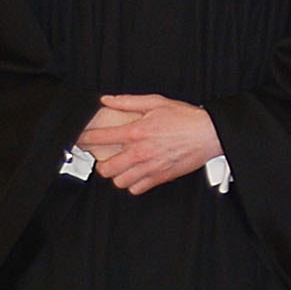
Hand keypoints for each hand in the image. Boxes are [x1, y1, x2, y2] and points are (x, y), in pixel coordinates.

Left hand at [83, 95, 219, 192]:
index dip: (84, 139)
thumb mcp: (156, 102)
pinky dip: (133, 184)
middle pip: (106, 168)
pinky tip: (136, 174)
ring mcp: (150, 167)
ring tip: (121, 167)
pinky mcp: (161, 177)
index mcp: (136, 132)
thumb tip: (108, 100)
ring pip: (119, 181)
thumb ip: (128, 101)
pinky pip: (137, 189)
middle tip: (104, 158)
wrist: (210, 133)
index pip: (100, 138)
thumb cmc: (186, 118)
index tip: (81, 140)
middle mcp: (140, 152)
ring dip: (117, 175)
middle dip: (101, 163)